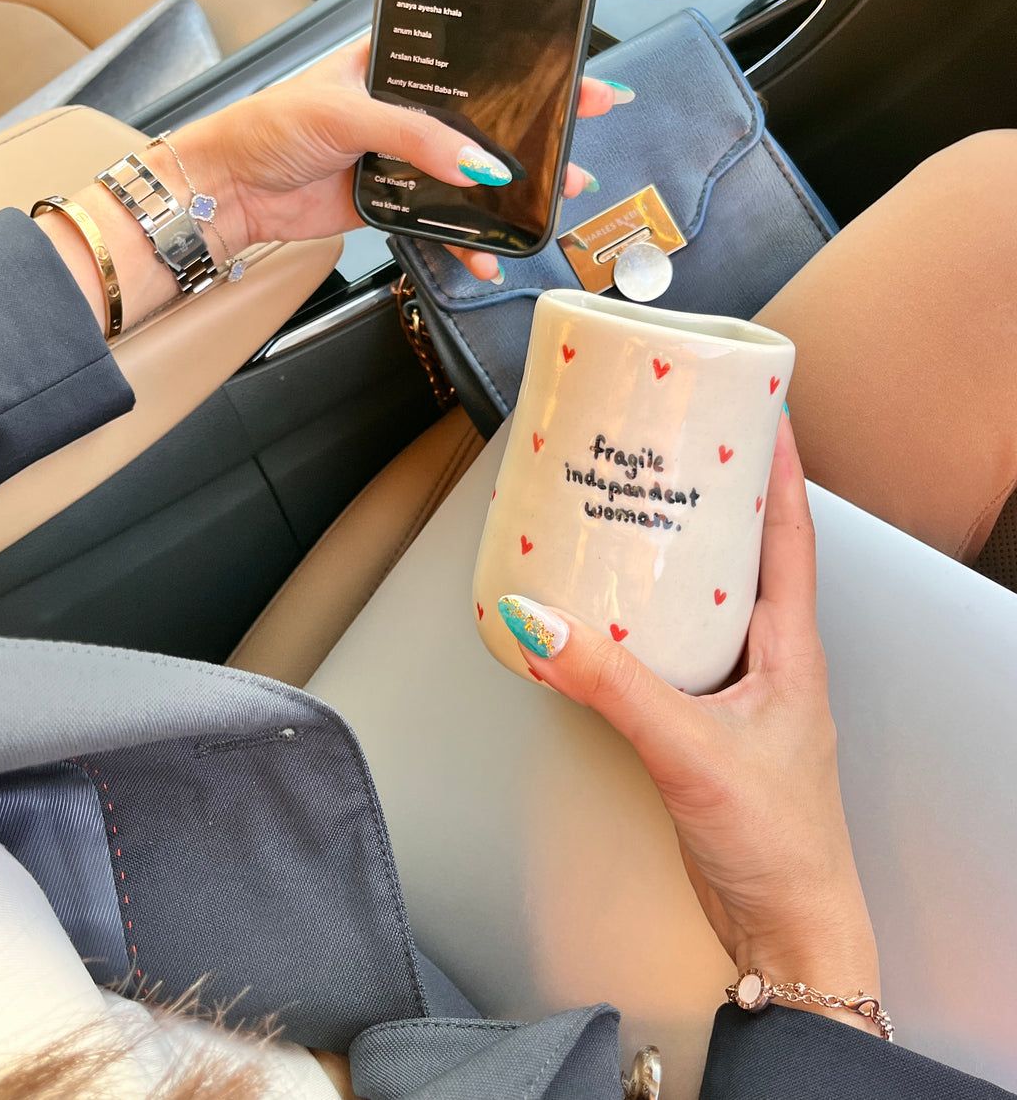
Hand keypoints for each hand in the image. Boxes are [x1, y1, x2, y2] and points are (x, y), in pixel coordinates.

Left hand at [160, 36, 620, 279]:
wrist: (227, 190)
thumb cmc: (268, 126)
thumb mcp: (345, 112)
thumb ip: (415, 136)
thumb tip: (478, 166)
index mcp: (397, 65)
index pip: (476, 62)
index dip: (529, 69)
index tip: (578, 80)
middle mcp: (407, 109)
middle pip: (486, 121)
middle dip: (537, 136)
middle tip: (581, 144)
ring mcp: (403, 158)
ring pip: (472, 175)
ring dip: (513, 193)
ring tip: (556, 201)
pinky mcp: (393, 202)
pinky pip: (443, 222)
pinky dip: (468, 242)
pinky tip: (490, 256)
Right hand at [501, 417, 880, 1031]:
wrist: (786, 927)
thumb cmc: (778, 843)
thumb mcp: (690, 748)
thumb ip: (611, 687)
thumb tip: (544, 628)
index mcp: (793, 646)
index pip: (790, 533)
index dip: (778, 467)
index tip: (759, 410)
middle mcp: (772, 657)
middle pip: (746, 554)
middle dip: (714, 497)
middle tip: (671, 449)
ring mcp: (742, 689)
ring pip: (708, 600)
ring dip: (678, 556)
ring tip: (632, 514)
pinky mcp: (709, 721)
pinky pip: (678, 647)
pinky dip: (649, 618)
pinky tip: (611, 615)